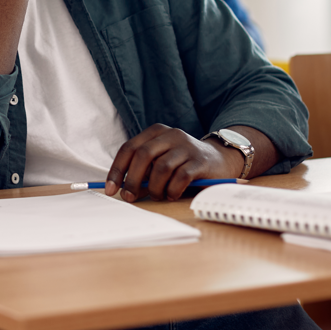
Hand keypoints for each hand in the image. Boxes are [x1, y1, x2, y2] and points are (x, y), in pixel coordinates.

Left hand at [106, 123, 243, 202]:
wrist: (219, 160)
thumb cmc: (182, 163)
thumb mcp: (160, 162)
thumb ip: (144, 172)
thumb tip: (123, 190)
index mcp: (155, 132)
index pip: (129, 148)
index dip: (117, 169)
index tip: (110, 189)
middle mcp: (170, 135)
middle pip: (143, 155)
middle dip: (133, 179)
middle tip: (129, 197)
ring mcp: (186, 146)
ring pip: (161, 167)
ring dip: (155, 187)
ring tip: (157, 196)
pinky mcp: (200, 161)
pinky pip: (181, 176)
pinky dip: (172, 189)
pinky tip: (172, 195)